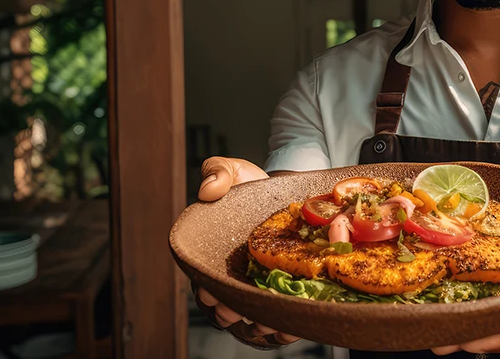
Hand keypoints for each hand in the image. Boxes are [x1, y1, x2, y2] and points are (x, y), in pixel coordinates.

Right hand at [195, 157, 299, 345]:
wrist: (284, 188)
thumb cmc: (250, 184)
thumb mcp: (230, 171)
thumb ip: (216, 175)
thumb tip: (208, 190)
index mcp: (217, 256)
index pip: (206, 281)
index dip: (207, 290)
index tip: (211, 293)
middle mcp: (238, 275)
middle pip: (231, 304)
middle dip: (232, 312)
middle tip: (237, 312)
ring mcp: (264, 283)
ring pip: (258, 315)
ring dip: (261, 323)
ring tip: (268, 324)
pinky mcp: (290, 285)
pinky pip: (287, 312)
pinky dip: (289, 324)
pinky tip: (293, 328)